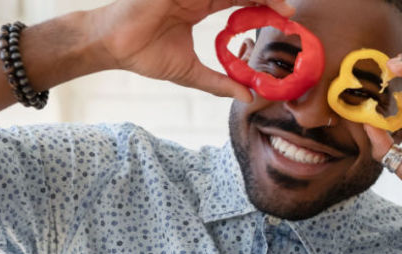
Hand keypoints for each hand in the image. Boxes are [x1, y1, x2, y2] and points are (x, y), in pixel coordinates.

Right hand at [87, 0, 295, 101]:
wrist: (112, 47)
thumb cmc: (145, 54)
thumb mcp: (191, 72)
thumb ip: (220, 82)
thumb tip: (248, 97)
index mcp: (200, 5)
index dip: (264, 5)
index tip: (286, 18)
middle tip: (288, 11)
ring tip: (277, 5)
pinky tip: (245, 0)